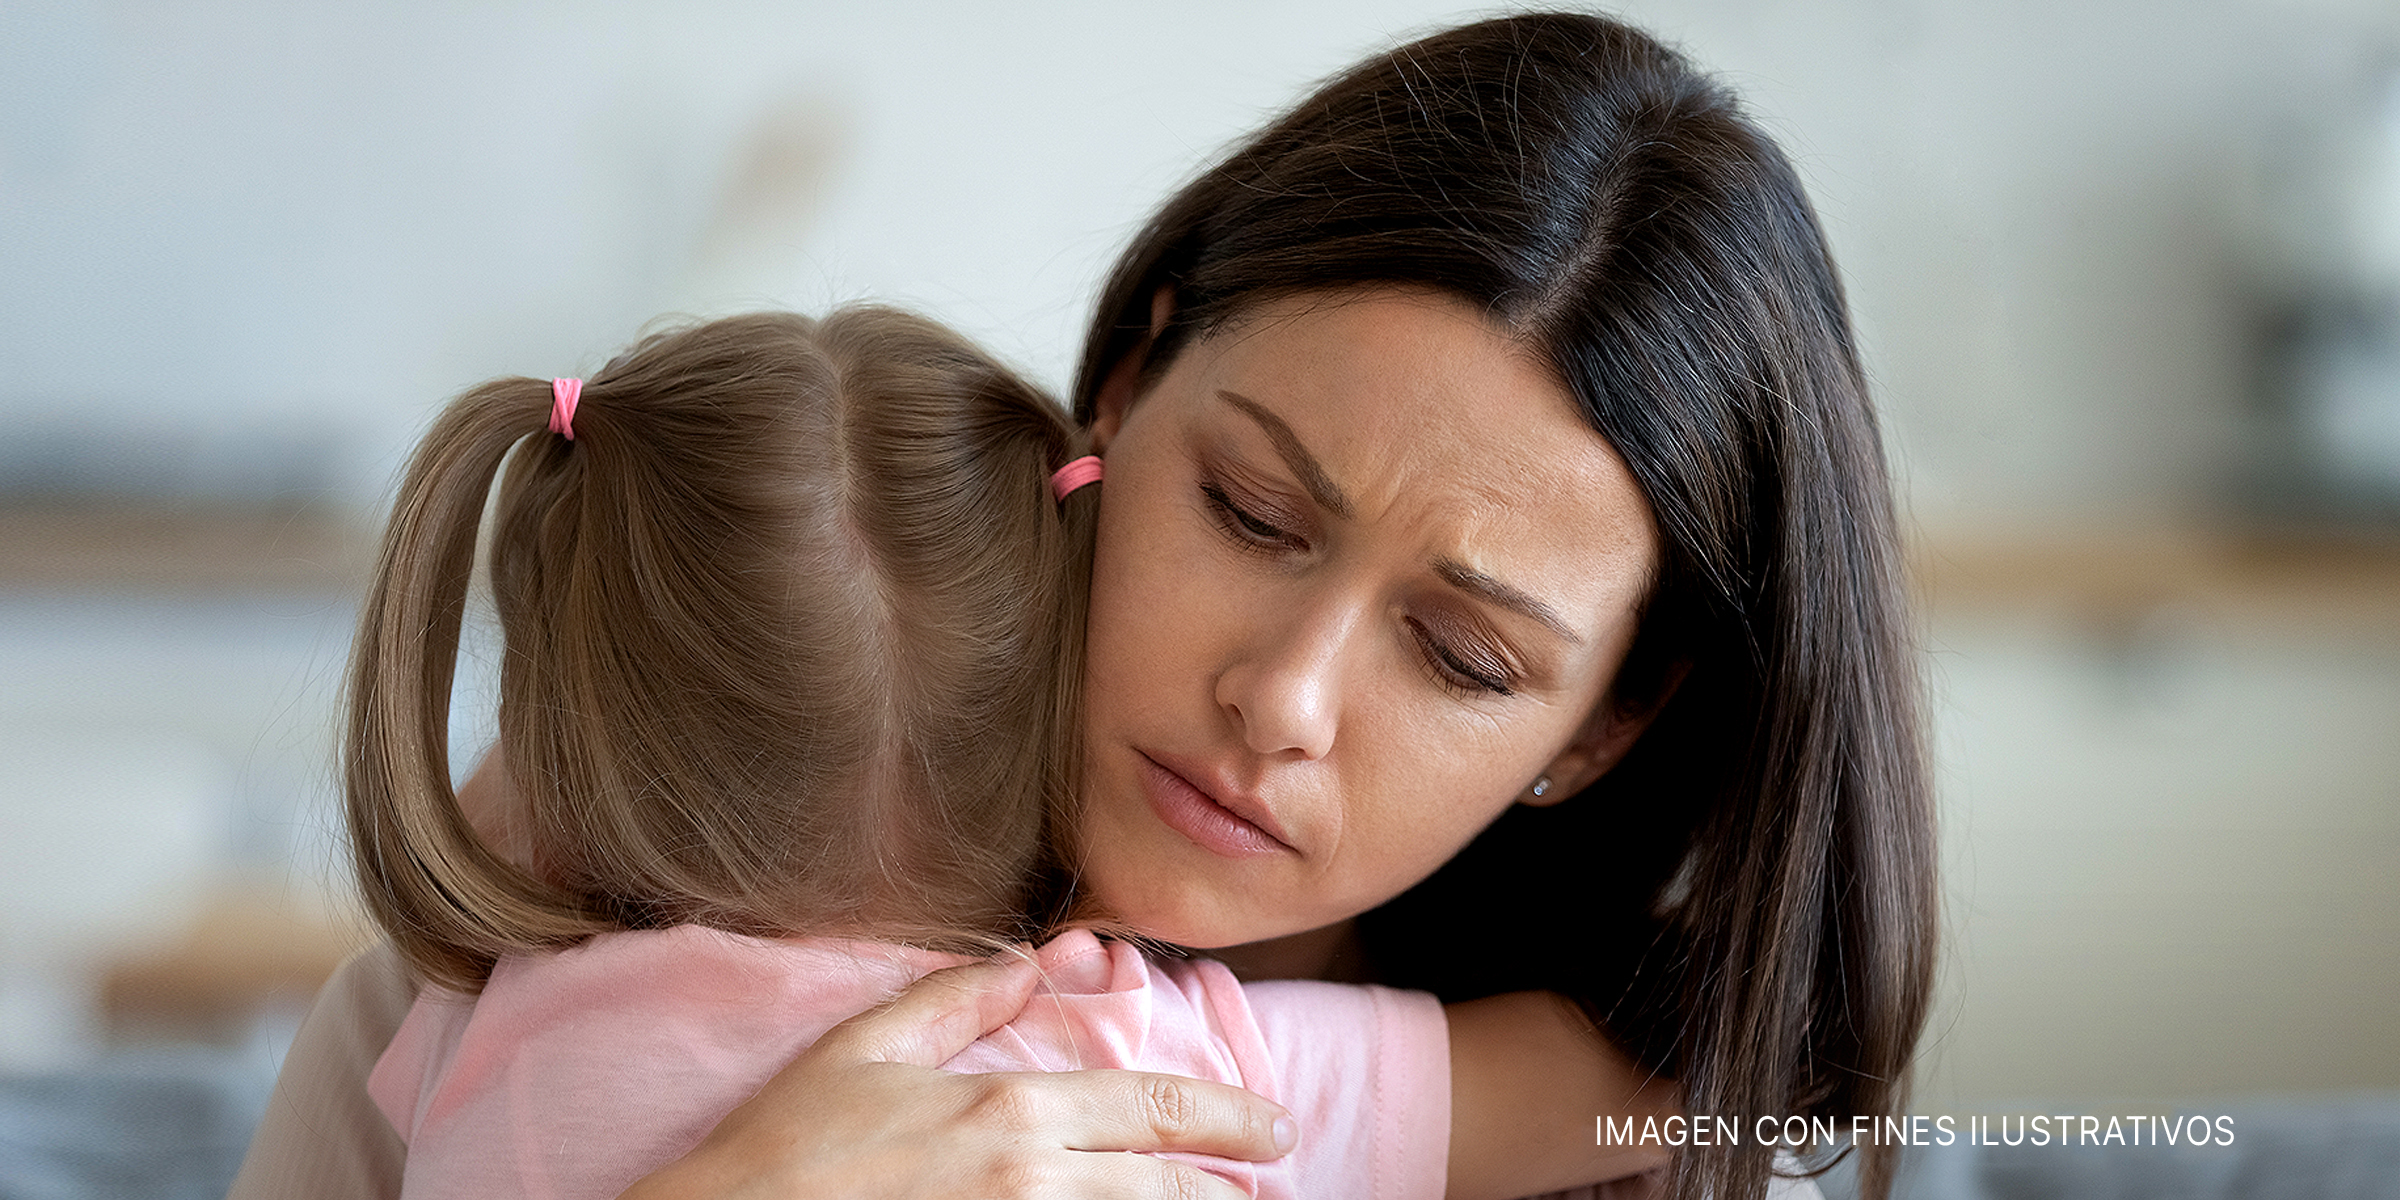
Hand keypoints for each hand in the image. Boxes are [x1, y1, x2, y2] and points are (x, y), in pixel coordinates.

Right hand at [621, 954, 1298, 1199]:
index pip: (1157, 1109)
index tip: (1277, 1128)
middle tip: (1273, 1184)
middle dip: (1235, 1189)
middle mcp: (1033, 1183)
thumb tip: (1030, 961)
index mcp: (1012, 1113)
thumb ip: (957, 999)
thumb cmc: (785, 1149)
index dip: (1232, 1118)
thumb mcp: (864, 1047)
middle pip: (1175, 1189)